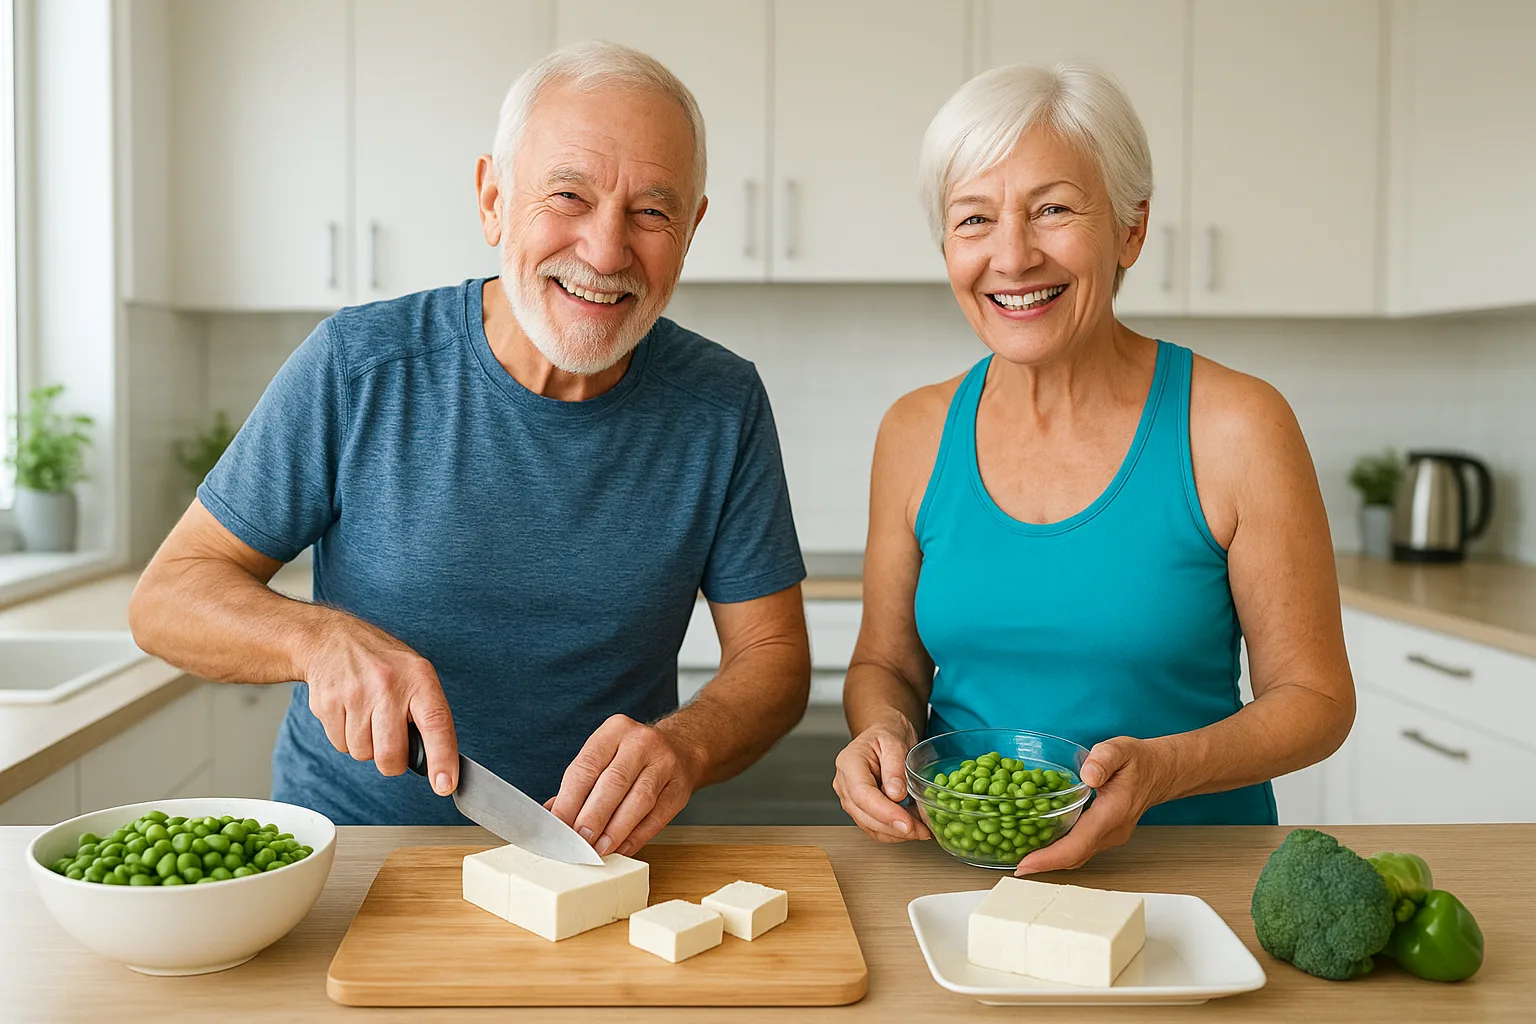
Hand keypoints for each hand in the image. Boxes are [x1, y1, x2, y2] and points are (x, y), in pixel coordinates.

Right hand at [303, 620, 457, 794]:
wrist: (332, 640)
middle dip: (391, 762)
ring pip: (363, 754)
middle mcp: (387, 686)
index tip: (444, 785)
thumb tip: (439, 764)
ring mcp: (355, 695)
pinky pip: (340, 746)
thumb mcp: (417, 676)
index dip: (442, 759)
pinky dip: (346, 738)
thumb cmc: (383, 665)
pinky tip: (350, 713)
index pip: (436, 723)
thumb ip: (428, 715)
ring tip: (368, 716)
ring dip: (366, 746)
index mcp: (419, 679)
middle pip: (390, 755)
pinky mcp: (328, 704)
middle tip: (391, 744)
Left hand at [547, 715, 698, 857]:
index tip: (558, 826)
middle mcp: (641, 743)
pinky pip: (657, 817)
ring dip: (615, 830)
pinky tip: (622, 847)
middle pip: (613, 783)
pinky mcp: (680, 788)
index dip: (570, 800)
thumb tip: (553, 815)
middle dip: (593, 816)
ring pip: (638, 801)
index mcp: (614, 730)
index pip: (587, 767)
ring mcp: (665, 763)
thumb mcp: (605, 756)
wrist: (681, 747)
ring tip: (599, 849)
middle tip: (579, 841)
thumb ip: (579, 783)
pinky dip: (637, 836)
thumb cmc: (632, 755)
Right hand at [832, 719, 931, 842]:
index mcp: (849, 762)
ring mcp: (850, 798)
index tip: (906, 823)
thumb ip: (895, 767)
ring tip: (921, 829)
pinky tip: (912, 828)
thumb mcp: (895, 742)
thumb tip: (896, 794)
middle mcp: (844, 783)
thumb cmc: (888, 735)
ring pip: (869, 825)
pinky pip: (874, 827)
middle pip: (864, 814)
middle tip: (921, 830)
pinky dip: (894, 832)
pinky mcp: (860, 809)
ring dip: (896, 833)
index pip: (862, 794)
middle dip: (894, 827)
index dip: (884, 812)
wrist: (884, 735)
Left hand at [1015, 736, 1167, 874]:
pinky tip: (1043, 843)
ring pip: (1078, 856)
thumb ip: (1103, 759)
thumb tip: (1088, 775)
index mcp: (1112, 813)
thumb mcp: (1119, 749)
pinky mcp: (1106, 835)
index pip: (1078, 844)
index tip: (1026, 864)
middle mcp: (1112, 831)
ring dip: (1051, 860)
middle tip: (1016, 865)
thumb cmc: (1138, 760)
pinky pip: (1081, 849)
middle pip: (1074, 857)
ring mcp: (1110, 836)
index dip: (1050, 858)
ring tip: (1024, 857)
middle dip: (1044, 864)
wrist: (1159, 771)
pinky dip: (1061, 851)